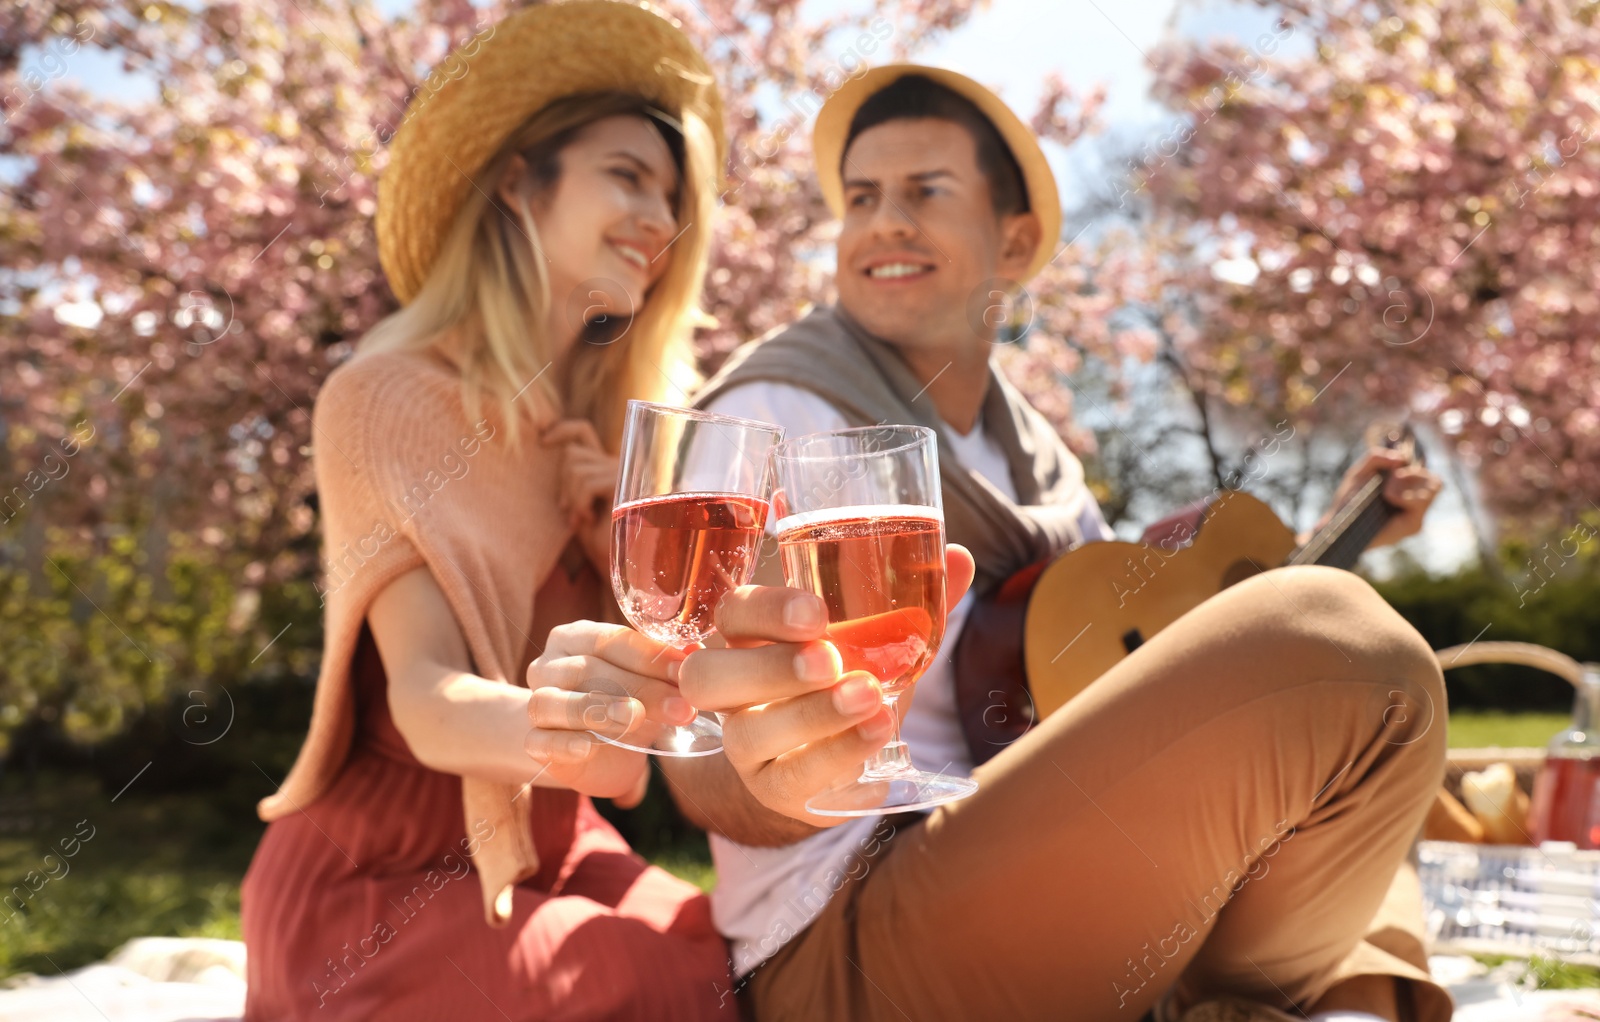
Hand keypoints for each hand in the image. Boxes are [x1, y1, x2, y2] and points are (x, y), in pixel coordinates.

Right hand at [524, 620, 693, 807]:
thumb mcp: (653, 683)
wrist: (603, 754)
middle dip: (638, 686)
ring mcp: (536, 704)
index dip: (648, 655)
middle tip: (679, 706)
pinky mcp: (534, 743)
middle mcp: (549, 666)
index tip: (684, 672)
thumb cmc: (628, 704)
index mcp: (576, 638)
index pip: (609, 639)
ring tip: (635, 718)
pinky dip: (563, 743)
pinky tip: (587, 748)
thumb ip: (669, 666)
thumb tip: (696, 651)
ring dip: (596, 709)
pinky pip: (539, 741)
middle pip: (586, 669)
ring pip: (553, 702)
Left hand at [542, 419, 616, 568]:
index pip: (582, 430)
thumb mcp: (576, 501)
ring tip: (580, 518)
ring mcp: (622, 473)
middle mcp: (617, 463)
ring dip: (571, 498)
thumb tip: (546, 444)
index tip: (541, 442)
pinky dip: (580, 504)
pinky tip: (589, 520)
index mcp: (605, 463)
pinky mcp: (623, 486)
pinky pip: (587, 484)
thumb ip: (570, 476)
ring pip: (576, 470)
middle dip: (563, 484)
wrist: (615, 561)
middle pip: (572, 454)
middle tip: (568, 510)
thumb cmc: (594, 536)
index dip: (561, 430)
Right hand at [677, 545, 976, 824]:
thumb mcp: (877, 640)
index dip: (766, 611)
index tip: (818, 612)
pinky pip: (790, 776)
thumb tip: (962, 558)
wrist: (844, 757)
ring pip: (747, 732)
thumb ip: (913, 601)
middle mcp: (731, 691)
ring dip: (811, 714)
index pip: (732, 613)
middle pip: (709, 675)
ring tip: (870, 697)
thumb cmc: (851, 679)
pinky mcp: (771, 787)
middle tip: (832, 659)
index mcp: (748, 637)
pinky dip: (837, 752)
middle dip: (771, 665)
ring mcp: (744, 743)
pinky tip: (877, 731)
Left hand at [1316, 447, 1442, 549]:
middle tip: (1393, 477)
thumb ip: (1375, 457)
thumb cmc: (1348, 500)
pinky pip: (1420, 502)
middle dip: (1414, 474)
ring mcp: (1416, 517)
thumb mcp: (1359, 473)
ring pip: (1433, 489)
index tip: (1396, 465)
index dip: (1416, 467)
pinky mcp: (1413, 526)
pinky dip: (1405, 494)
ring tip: (1387, 490)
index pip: (1430, 478)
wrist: (1337, 524)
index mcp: (1406, 493)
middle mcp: (1414, 506)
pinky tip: (1389, 496)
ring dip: (1409, 481)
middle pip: (1436, 482)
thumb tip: (1400, 458)